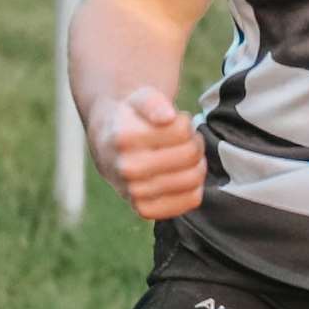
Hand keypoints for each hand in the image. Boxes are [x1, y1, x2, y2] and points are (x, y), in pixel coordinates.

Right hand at [89, 86, 206, 218]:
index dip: (187, 123)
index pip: (182, 131)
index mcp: (124, 138)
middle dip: (195, 142)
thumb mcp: (142, 98)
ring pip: (192, 178)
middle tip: (187, 139)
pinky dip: (196, 187)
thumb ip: (154, 103)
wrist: (110, 145)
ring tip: (186, 155)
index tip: (179, 122)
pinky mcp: (145, 210)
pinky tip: (185, 175)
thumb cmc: (133, 118)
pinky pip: (188, 202)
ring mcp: (133, 192)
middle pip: (190, 154)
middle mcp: (126, 168)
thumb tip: (168, 116)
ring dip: (198, 164)